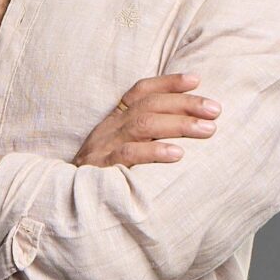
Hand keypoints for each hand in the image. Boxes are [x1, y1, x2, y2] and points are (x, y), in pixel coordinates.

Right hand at [73, 72, 221, 169]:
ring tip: (207, 130)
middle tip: (215, 110)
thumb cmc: (102, 174)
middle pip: (149, 105)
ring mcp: (105, 147)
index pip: (141, 91)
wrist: (64, 199)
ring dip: (179, 124)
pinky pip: (129, 155)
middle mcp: (110, 128)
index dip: (168, 83)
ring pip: (143, 125)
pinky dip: (154, 152)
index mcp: (115, 119)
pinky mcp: (102, 169)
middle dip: (185, 104)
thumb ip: (144, 135)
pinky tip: (178, 154)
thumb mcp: (120, 148)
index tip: (197, 80)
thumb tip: (186, 126)